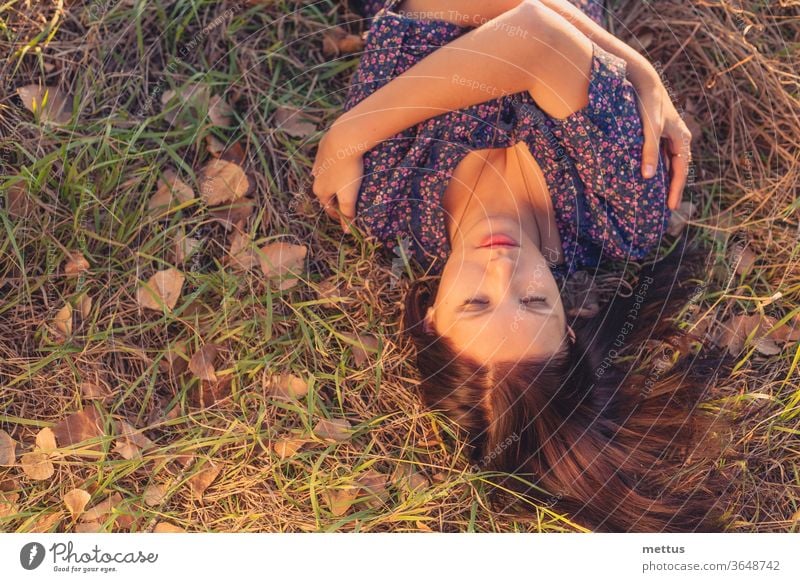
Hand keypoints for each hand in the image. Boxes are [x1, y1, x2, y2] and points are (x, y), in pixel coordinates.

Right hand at [311, 126, 364, 233]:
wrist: (344, 139)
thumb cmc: (347, 169)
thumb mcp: (349, 195)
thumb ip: (348, 213)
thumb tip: (347, 231)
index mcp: (320, 191)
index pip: (329, 208)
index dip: (338, 215)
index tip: (347, 218)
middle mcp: (315, 178)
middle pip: (325, 192)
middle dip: (335, 199)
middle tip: (347, 201)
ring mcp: (318, 163)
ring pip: (325, 176)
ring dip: (333, 182)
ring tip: (344, 183)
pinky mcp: (323, 149)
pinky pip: (327, 162)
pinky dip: (333, 166)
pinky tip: (339, 164)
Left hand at [627, 59, 692, 210]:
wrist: (644, 81)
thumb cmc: (647, 104)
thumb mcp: (648, 129)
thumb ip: (648, 152)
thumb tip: (647, 177)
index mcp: (681, 138)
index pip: (680, 171)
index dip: (675, 190)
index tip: (671, 208)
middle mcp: (678, 138)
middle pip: (677, 169)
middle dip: (673, 188)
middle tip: (666, 209)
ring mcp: (669, 135)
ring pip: (669, 163)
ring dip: (665, 179)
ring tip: (658, 198)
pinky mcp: (659, 133)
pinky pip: (661, 156)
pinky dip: (657, 168)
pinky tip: (648, 178)